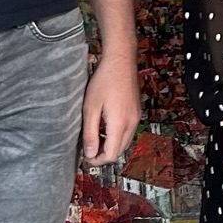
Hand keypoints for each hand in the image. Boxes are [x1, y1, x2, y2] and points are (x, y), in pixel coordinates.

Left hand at [81, 49, 141, 165]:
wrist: (121, 61)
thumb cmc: (104, 81)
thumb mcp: (90, 108)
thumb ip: (90, 133)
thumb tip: (90, 154)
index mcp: (120, 124)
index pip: (111, 155)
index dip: (97, 160)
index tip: (86, 157)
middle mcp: (132, 123)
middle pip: (119, 151)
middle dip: (104, 154)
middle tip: (88, 148)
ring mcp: (136, 118)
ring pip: (125, 142)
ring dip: (110, 145)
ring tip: (95, 136)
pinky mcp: (137, 112)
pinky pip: (128, 132)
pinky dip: (117, 136)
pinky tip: (105, 126)